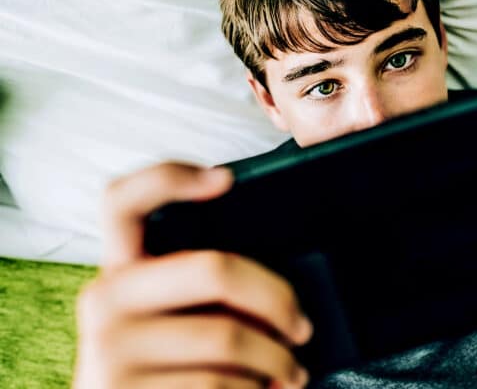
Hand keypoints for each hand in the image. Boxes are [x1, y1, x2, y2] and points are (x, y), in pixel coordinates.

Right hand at [73, 163, 311, 388]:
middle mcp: (105, 299)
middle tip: (302, 328)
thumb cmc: (169, 367)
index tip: (226, 178)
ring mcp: (109, 349)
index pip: (122, 201)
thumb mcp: (172, 320)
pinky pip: (219, 383)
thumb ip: (203, 290)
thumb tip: (278, 290)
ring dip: (278, 359)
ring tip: (292, 371)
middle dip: (277, 299)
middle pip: (214, 268)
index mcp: (119, 270)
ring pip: (228, 336)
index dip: (170, 177)